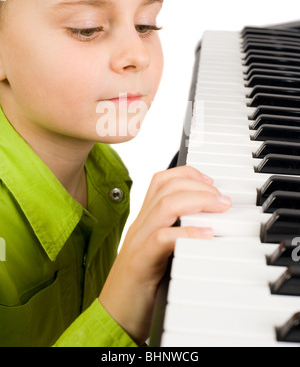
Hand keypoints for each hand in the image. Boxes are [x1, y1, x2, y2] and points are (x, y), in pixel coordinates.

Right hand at [98, 165, 230, 344]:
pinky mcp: (140, 263)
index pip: (161, 181)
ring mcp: (138, 242)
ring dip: (197, 201)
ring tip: (219, 208)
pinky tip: (206, 235)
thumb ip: (178, 235)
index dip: (188, 174)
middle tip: (222, 199)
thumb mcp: (161, 253)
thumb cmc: (141, 286)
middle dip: (198, 185)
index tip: (211, 183)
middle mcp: (140, 226)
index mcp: (145, 221)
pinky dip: (187, 232)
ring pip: (165, 205)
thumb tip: (212, 225)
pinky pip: (162, 238)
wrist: (114, 317)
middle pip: (166, 187)